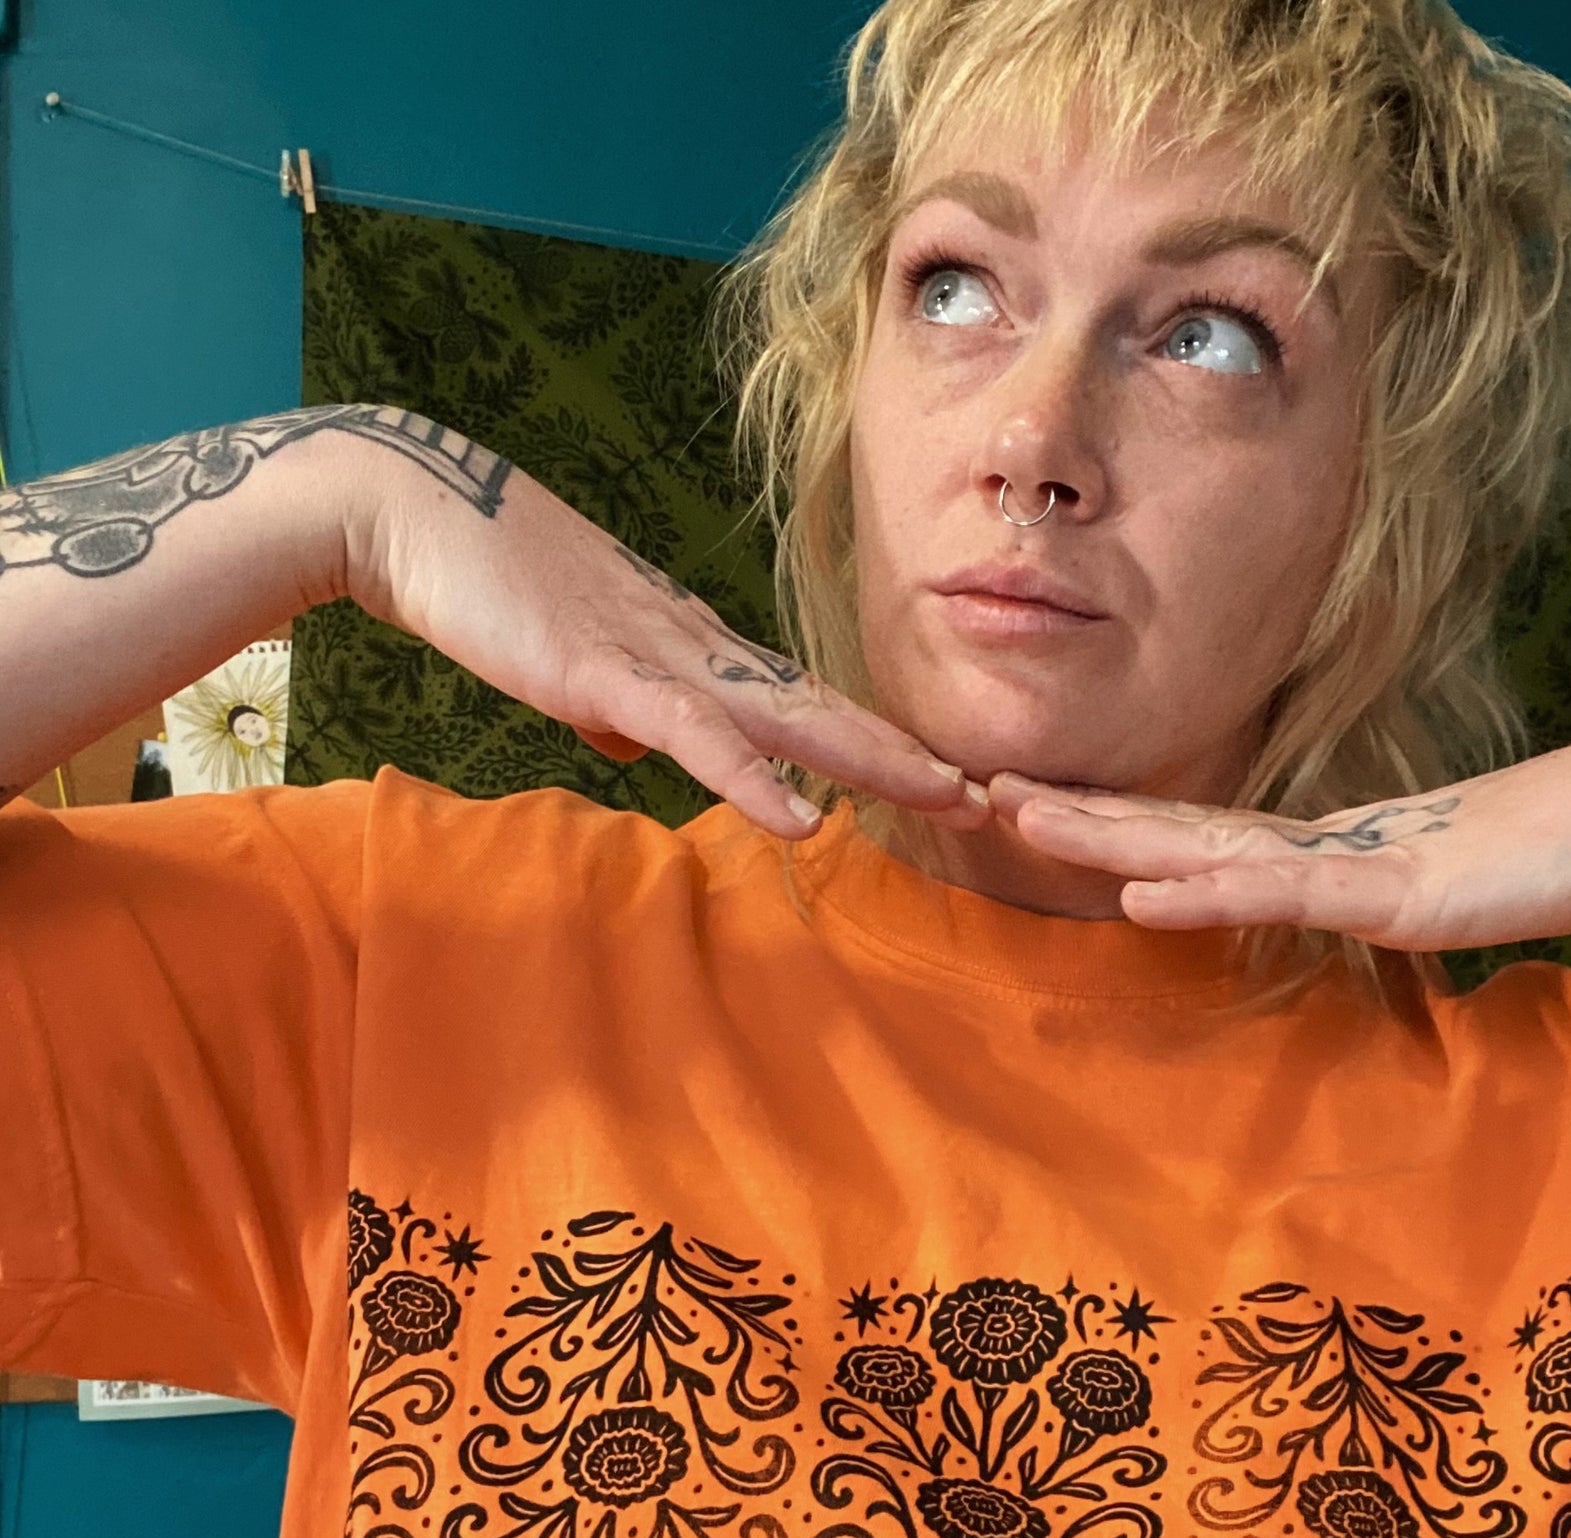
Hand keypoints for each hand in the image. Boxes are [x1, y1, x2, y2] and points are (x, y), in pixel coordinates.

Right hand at [346, 452, 972, 838]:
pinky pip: (698, 735)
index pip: (800, 702)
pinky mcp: (608, 672)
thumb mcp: (571, 659)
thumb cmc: (484, 582)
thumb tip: (638, 749)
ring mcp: (660, 657)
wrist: (411, 516)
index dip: (870, 740)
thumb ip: (616, 707)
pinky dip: (753, 779)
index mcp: (689, 650)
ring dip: (872, 761)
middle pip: (823, 708)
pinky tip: (803, 819)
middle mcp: (696, 648)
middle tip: (989, 792)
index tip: (935, 776)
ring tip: (948, 796)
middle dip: (907, 754)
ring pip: (789, 718)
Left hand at [992, 727, 1570, 949]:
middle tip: (978, 788)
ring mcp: (1348, 862)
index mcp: (1322, 848)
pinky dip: (1204, 891)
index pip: (1194, 837)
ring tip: (1018, 814)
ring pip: (1202, 846)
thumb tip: (1340, 907)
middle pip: (1173, 827)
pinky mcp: (1390, 890)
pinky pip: (1281, 893)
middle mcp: (1317, 845)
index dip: (1110, 822)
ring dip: (1106, 832)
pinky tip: (1136, 889)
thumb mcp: (1437, 888)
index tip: (1031, 808)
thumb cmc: (1553, 851)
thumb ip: (1376, 896)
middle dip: (1074, 812)